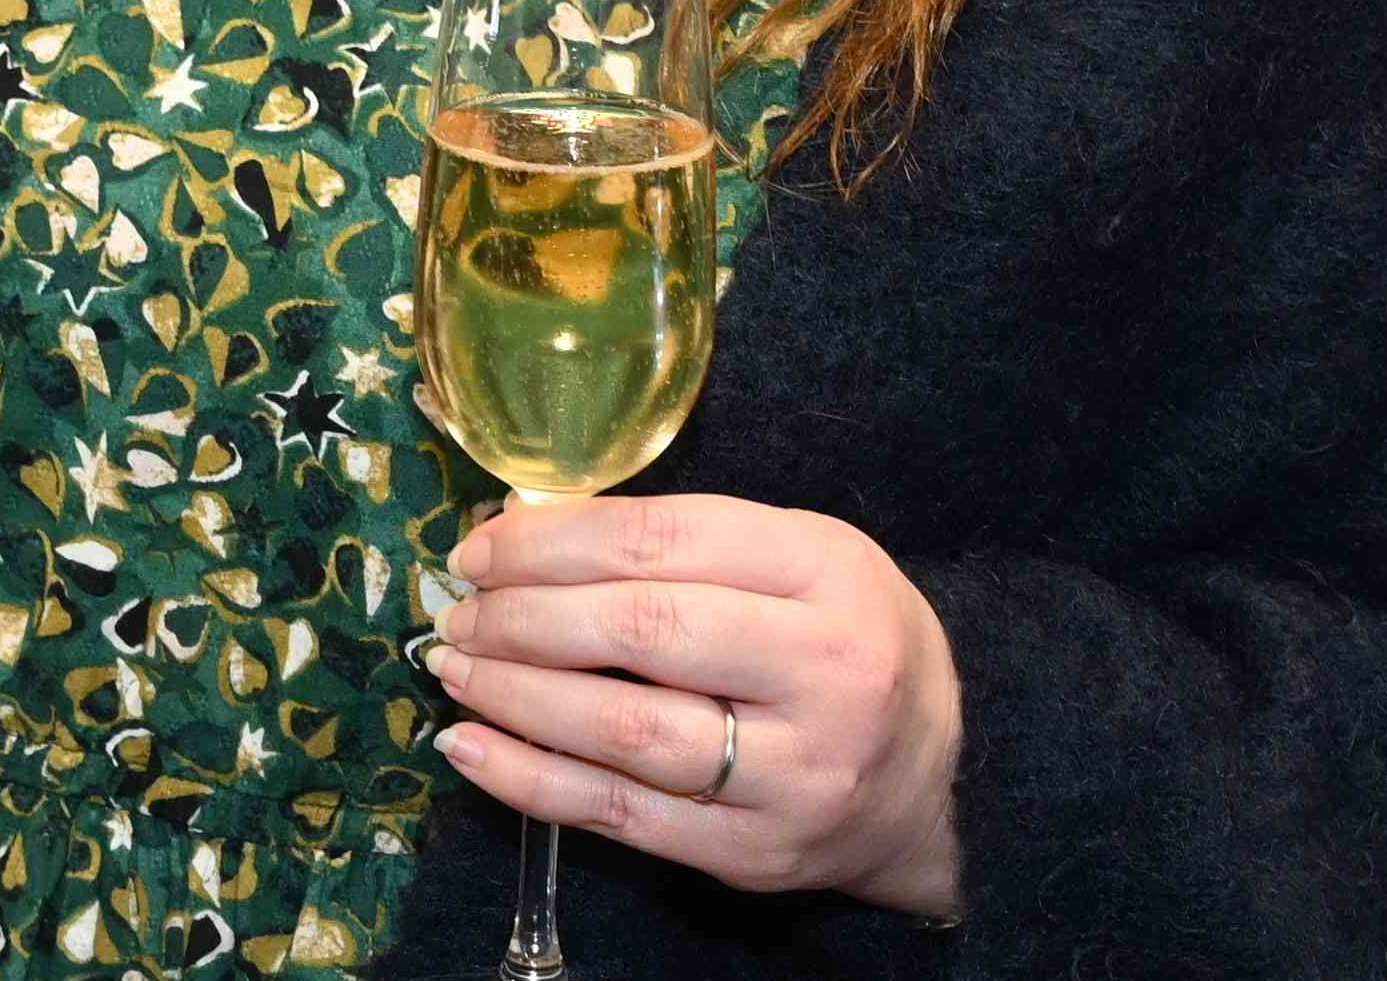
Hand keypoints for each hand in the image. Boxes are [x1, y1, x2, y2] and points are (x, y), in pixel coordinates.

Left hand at [426, 493, 963, 918]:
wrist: (933, 783)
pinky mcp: (755, 854)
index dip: (550, 542)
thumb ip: (679, 542)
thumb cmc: (842, 640)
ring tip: (453, 667)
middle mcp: (823, 674)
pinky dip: (530, 781)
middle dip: (524, 617)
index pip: (661, 542)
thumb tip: (520, 532)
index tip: (479, 549)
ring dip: (515, 695)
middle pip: (641, 632)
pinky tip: (470, 748)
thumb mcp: (796, 556)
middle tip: (458, 610)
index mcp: (826, 574)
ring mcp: (792, 775)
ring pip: (625, 730)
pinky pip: (621, 816)